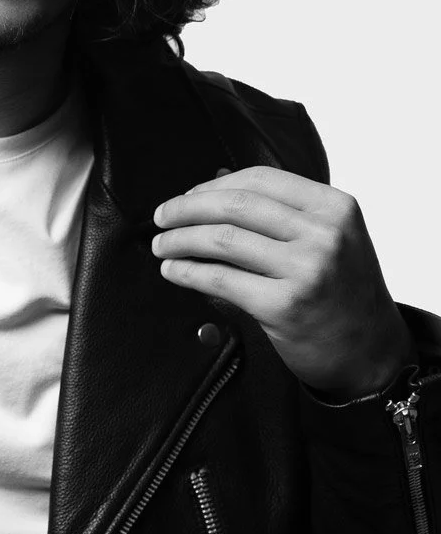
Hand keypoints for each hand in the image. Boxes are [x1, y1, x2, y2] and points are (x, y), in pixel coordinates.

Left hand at [151, 166, 417, 396]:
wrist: (372, 354)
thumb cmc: (342, 291)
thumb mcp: (329, 238)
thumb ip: (281, 211)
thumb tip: (213, 184)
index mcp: (335, 206)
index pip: (259, 179)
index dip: (212, 186)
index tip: (186, 197)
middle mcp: (324, 234)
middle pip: (235, 205)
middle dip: (186, 208)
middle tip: (161, 218)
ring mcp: (306, 269)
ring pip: (222, 239)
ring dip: (180, 240)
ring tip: (161, 245)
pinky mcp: (284, 306)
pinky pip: (219, 278)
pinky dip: (187, 271)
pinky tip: (172, 270)